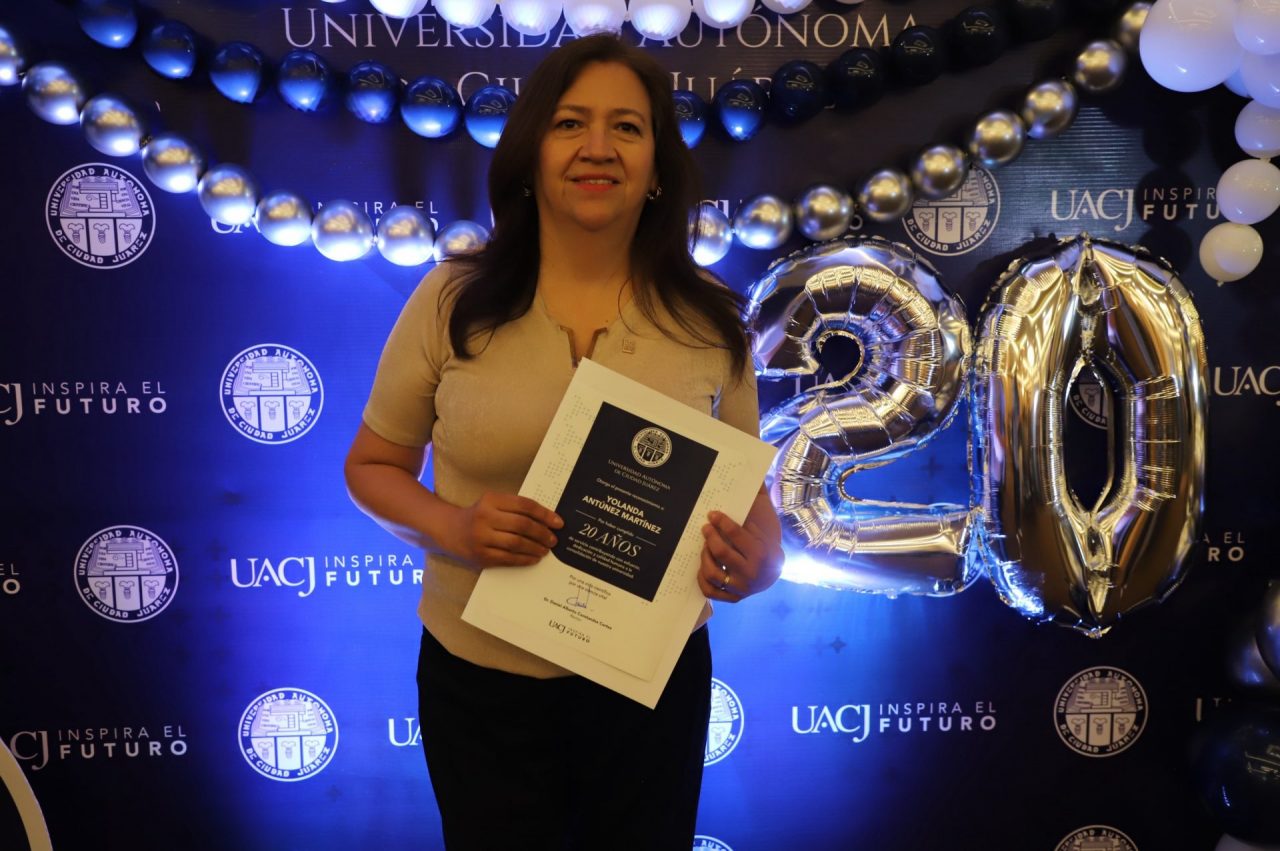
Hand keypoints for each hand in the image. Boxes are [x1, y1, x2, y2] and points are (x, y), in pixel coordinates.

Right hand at [447, 493, 562, 568]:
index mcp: (491, 500)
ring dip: (535, 548)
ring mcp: (481, 537)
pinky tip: (534, 558)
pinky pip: (508, 558)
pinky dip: (524, 559)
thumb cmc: (479, 515)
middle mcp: (485, 517)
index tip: (558, 522)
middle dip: (542, 533)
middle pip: (522, 525)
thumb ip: (515, 508)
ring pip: (516, 543)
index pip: (524, 505)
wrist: (450, 530)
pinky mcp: (481, 555)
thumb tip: (547, 520)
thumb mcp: (493, 503)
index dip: (544, 514)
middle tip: (553, 539)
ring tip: (546, 550)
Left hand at [697, 488, 783, 602]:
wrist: (774, 572)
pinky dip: (702, 580)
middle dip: (710, 537)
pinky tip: (702, 567)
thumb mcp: (764, 524)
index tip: (712, 514)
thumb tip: (755, 473)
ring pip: (712, 573)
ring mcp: (741, 587)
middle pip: (721, 552)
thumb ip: (758, 499)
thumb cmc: (765, 543)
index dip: (721, 522)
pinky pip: (711, 592)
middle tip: (705, 528)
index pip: (735, 534)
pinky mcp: (733, 597)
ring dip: (704, 557)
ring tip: (704, 547)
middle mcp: (751, 573)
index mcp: (760, 553)